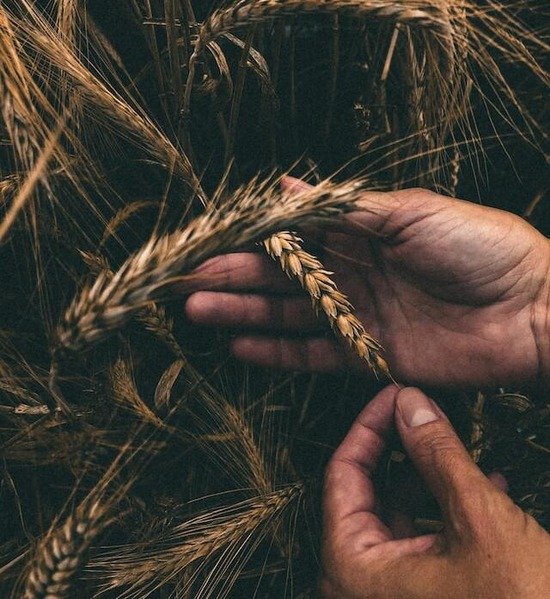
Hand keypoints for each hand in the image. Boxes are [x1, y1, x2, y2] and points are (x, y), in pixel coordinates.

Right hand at [184, 179, 549, 386]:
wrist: (531, 309)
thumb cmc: (478, 246)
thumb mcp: (409, 213)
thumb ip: (344, 208)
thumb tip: (284, 187)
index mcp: (361, 233)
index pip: (292, 238)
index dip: (249, 241)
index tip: (207, 243)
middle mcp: (352, 274)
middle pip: (281, 278)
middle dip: (233, 278)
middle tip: (186, 281)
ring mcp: (358, 316)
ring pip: (288, 315)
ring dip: (242, 314)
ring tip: (198, 311)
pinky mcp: (369, 355)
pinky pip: (314, 354)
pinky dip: (277, 352)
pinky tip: (240, 346)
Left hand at [321, 385, 549, 597]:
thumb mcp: (477, 520)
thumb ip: (437, 454)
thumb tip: (409, 401)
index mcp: (353, 568)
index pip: (342, 474)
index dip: (369, 427)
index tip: (394, 394)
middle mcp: (361, 585)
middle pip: (367, 492)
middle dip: (401, 449)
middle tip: (424, 412)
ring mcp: (391, 594)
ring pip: (399, 514)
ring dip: (431, 476)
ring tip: (458, 443)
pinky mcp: (422, 598)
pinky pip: (423, 540)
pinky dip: (449, 510)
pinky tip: (488, 483)